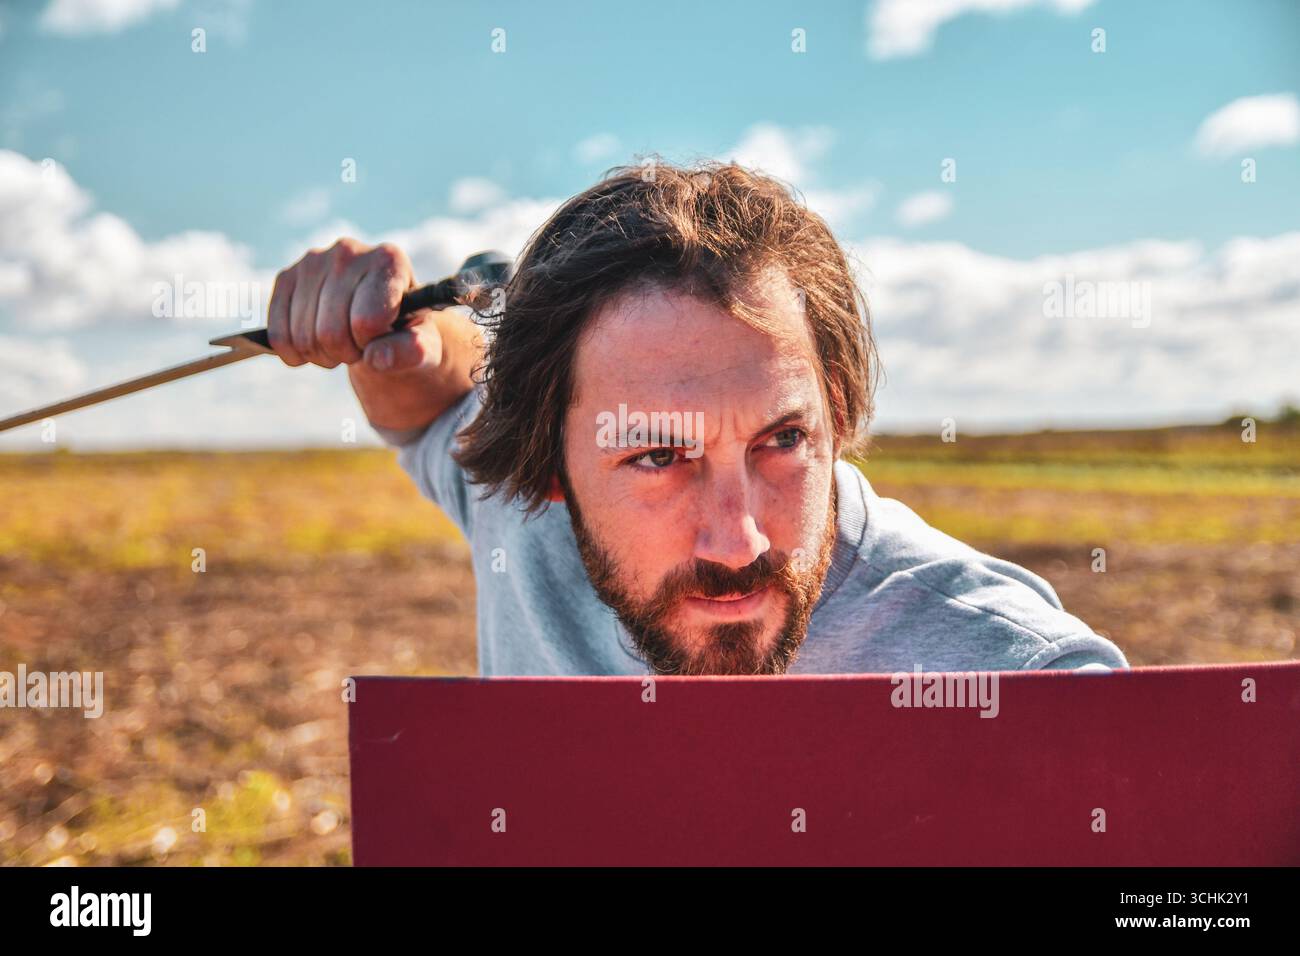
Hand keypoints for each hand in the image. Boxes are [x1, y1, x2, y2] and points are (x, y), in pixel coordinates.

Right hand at [269, 238, 480, 430]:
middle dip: (346, 353)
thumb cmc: (407, 331)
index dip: (372, 344)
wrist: (382, 319)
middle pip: (331, 332)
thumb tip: (377, 358)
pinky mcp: (287, 277)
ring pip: (302, 336)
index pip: (367, 320)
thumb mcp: (424, 345)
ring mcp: (313, 261)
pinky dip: (295, 354)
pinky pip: (278, 334)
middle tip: (360, 346)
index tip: (381, 338)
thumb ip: (412, 352)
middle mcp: (349, 251)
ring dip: (322, 355)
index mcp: (389, 261)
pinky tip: (315, 345)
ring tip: (342, 343)